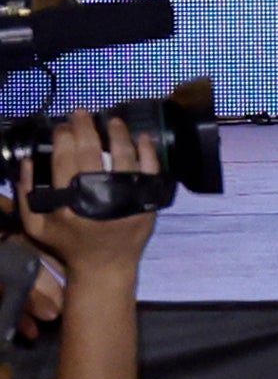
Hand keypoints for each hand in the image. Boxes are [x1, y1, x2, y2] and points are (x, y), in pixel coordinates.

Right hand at [22, 111, 163, 282]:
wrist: (106, 266)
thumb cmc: (69, 244)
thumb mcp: (37, 226)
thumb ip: (26, 195)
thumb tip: (27, 161)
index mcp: (68, 202)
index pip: (64, 159)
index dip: (63, 137)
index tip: (62, 125)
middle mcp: (96, 197)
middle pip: (91, 151)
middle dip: (85, 127)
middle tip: (82, 112)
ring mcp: (126, 198)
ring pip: (123, 155)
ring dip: (117, 133)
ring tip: (111, 120)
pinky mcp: (147, 201)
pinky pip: (150, 168)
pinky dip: (147, 150)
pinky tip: (140, 137)